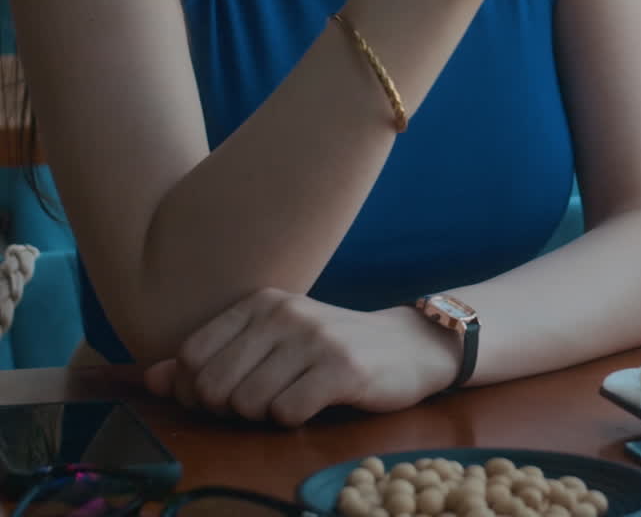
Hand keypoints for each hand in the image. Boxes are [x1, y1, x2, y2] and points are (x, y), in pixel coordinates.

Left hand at [143, 288, 458, 424]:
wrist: (405, 346)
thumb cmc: (326, 349)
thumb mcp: (268, 343)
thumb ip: (210, 359)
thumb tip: (152, 379)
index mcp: (259, 303)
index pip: (192, 357)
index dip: (196, 392)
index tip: (222, 399)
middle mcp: (282, 313)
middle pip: (214, 386)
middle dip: (227, 410)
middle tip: (259, 404)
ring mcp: (313, 338)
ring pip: (247, 404)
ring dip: (264, 416)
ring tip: (290, 399)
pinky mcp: (342, 368)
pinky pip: (286, 413)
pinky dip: (293, 420)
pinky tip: (313, 404)